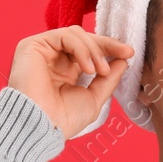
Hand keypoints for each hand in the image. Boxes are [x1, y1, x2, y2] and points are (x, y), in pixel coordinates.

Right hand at [9, 25, 133, 136]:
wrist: (41, 127)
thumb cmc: (62, 120)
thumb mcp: (94, 98)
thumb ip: (108, 78)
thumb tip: (123, 60)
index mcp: (66, 71)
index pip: (89, 50)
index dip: (110, 48)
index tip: (129, 53)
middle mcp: (53, 58)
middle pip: (84, 38)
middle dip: (107, 44)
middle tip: (125, 53)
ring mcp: (43, 51)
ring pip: (76, 34)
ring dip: (94, 50)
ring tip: (101, 71)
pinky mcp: (32, 45)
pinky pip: (65, 35)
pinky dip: (82, 49)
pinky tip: (88, 68)